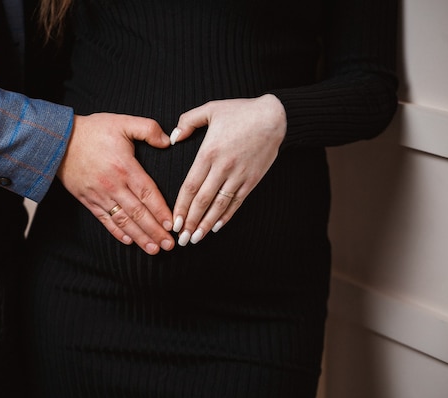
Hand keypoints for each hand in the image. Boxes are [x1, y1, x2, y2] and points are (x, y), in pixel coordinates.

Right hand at [57, 113, 175, 254]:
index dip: (161, 211)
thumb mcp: (122, 122)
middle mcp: (113, 185)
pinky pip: (105, 220)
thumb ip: (148, 128)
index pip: (148, 193)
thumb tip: (167, 141)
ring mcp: (100, 195)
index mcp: (125, 167)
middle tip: (170, 245)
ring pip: (123, 221)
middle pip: (138, 213)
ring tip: (153, 249)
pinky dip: (117, 232)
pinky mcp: (88, 200)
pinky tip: (129, 241)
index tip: (172, 225)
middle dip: (155, 231)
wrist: (59, 140)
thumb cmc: (93, 130)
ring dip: (140, 237)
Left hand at [170, 95, 285, 245]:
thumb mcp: (210, 109)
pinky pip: (236, 202)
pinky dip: (226, 216)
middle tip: (180, 239)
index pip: (191, 185)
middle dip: (190, 222)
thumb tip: (173, 138)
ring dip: (206, 224)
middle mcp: (223, 167)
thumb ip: (188, 121)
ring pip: (219, 205)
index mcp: (209, 152)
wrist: (274, 116)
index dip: (181, 206)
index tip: (174, 221)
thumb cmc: (240, 111)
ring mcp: (239, 175)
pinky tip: (216, 227)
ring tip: (195, 239)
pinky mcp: (252, 179)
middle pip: (203, 201)